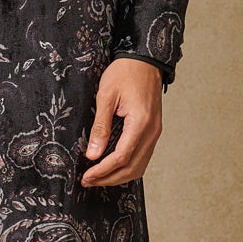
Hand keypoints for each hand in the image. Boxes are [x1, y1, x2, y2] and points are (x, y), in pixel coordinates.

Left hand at [80, 58, 162, 185]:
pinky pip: (142, 156)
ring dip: (118, 175)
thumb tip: (93, 154)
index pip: (122, 157)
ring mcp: (155, 132)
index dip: (103, 170)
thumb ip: (100, 127)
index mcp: (141, 123)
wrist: (145, 60)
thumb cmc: (125, 73)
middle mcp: (152, 131)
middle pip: (132, 168)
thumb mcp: (106, 96)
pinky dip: (127, 166)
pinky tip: (111, 166)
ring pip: (139, 166)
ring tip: (98, 177)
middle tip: (88, 181)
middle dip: (109, 178)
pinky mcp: (153, 131)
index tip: (87, 176)